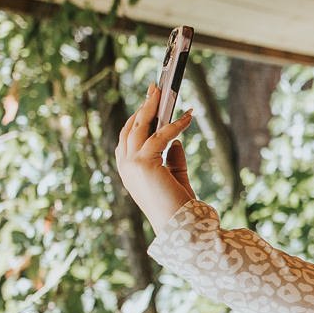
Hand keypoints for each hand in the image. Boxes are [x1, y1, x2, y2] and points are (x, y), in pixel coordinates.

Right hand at [116, 84, 196, 227]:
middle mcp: (125, 167)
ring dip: (152, 107)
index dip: (137, 118)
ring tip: (164, 91)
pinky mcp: (142, 164)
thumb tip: (175, 139)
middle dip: (143, 106)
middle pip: (130, 128)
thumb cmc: (177, 204)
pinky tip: (188, 116)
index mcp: (129, 170)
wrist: (180, 225)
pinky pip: (160, 136)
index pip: (128, 138)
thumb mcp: (174, 176)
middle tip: (154, 88)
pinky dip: (175, 124)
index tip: (149, 101)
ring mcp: (130, 165)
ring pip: (139, 127)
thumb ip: (172, 158)